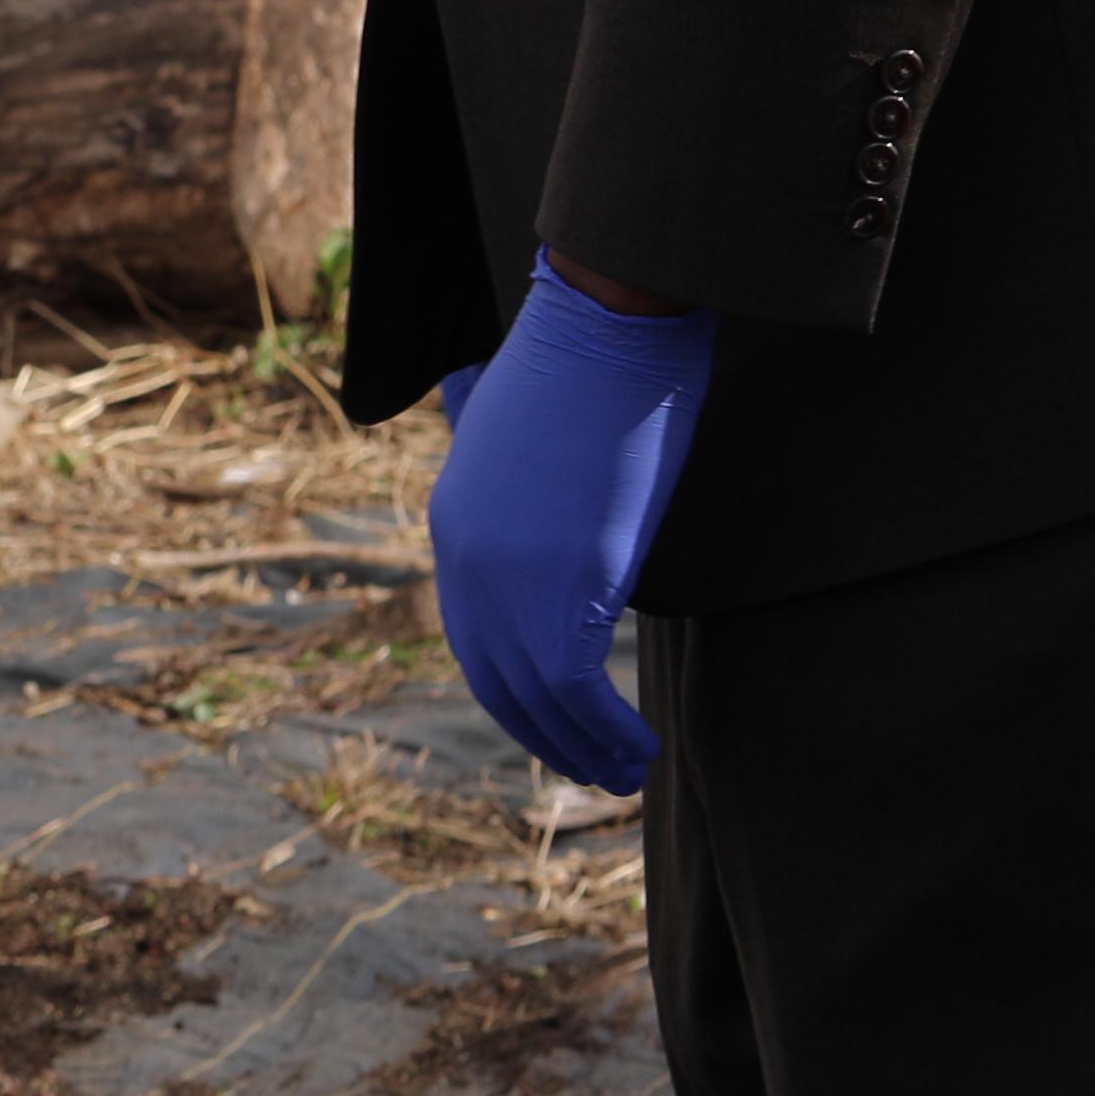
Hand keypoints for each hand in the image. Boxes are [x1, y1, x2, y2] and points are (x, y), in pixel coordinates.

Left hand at [427, 256, 720, 794]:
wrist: (606, 323)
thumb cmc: (584, 362)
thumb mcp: (522, 427)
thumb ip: (512, 466)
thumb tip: (510, 445)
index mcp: (455, 526)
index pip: (472, 635)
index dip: (511, 688)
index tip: (551, 719)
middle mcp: (466, 561)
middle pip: (495, 678)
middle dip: (543, 733)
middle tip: (590, 767)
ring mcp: (509, 576)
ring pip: (536, 696)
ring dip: (583, 747)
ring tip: (623, 773)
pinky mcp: (565, 583)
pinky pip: (575, 686)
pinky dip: (606, 730)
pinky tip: (639, 748)